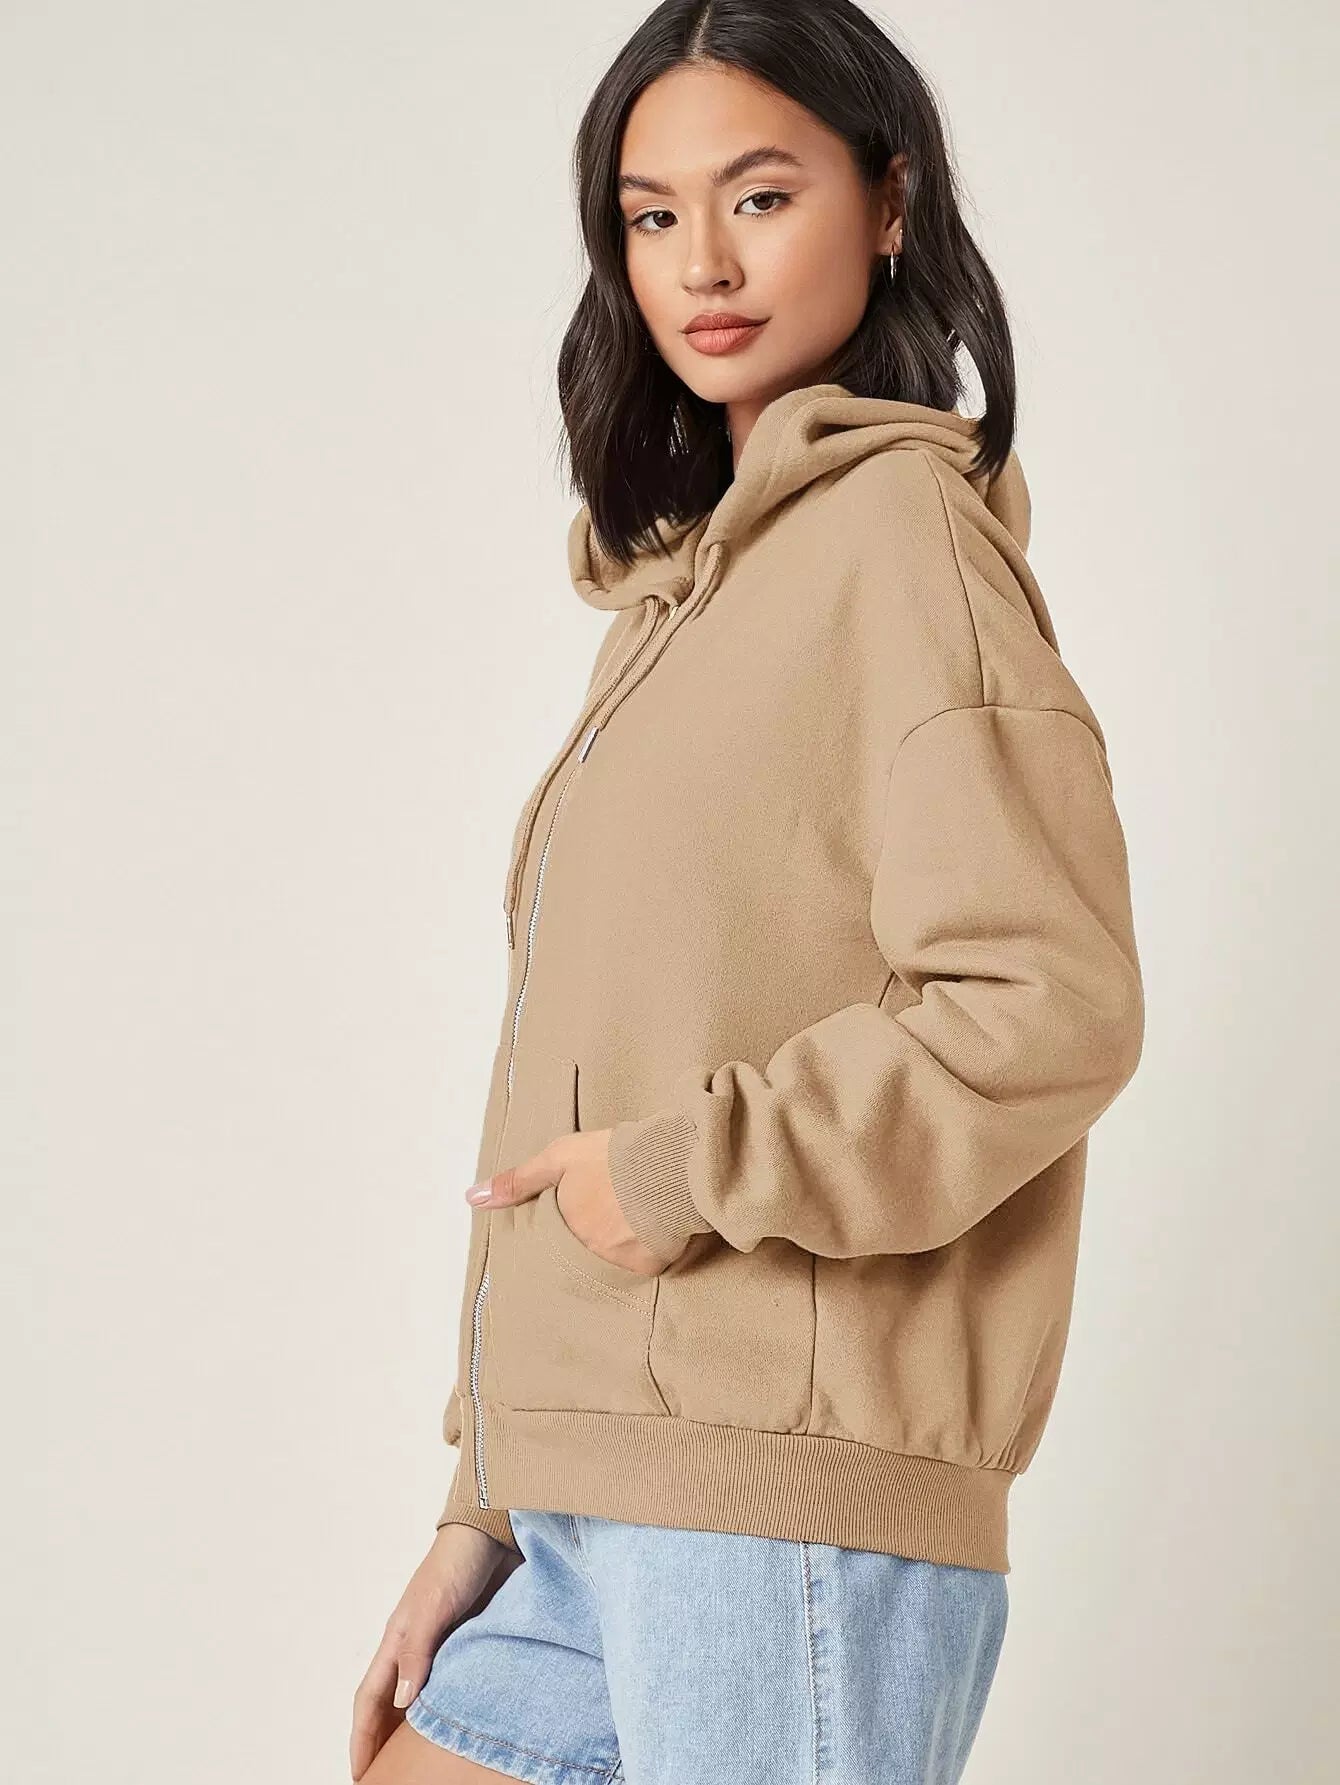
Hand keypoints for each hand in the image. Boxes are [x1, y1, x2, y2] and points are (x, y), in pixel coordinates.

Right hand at [349, 1522, 518, 1779]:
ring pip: (421, 1699)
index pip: (370, 1699)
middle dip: (384, 1744)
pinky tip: (459, 1730)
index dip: (362, 1738)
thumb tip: (401, 1703)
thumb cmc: (458, 1562)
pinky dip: (449, 1711)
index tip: (360, 1775)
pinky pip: (453, 1687)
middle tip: (388, 1778)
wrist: (495, 1533)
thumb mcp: (433, 1607)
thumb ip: (417, 1651)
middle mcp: (416, 1647)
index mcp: (397, 1639)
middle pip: (391, 1706)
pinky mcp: (469, 1644)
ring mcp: (442, 1647)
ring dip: (417, 1732)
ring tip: (422, 1766)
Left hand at [465, 1127, 675, 1274]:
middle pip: (580, 1251)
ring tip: (631, 1220)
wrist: (668, 1167)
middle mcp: (584, 1252)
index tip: (581, 1210)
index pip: (552, 1237)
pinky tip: (651, 1232)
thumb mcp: (559, 1157)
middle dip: (590, 1238)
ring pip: (609, 1261)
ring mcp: (616, 1264)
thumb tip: (472, 1198)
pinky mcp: (648, 1269)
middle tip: (608, 1215)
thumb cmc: (612, 1158)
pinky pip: (641, 1268)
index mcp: (562, 1226)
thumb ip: (518, 1180)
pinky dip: (644, 1254)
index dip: (567, 1222)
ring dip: (616, 1246)